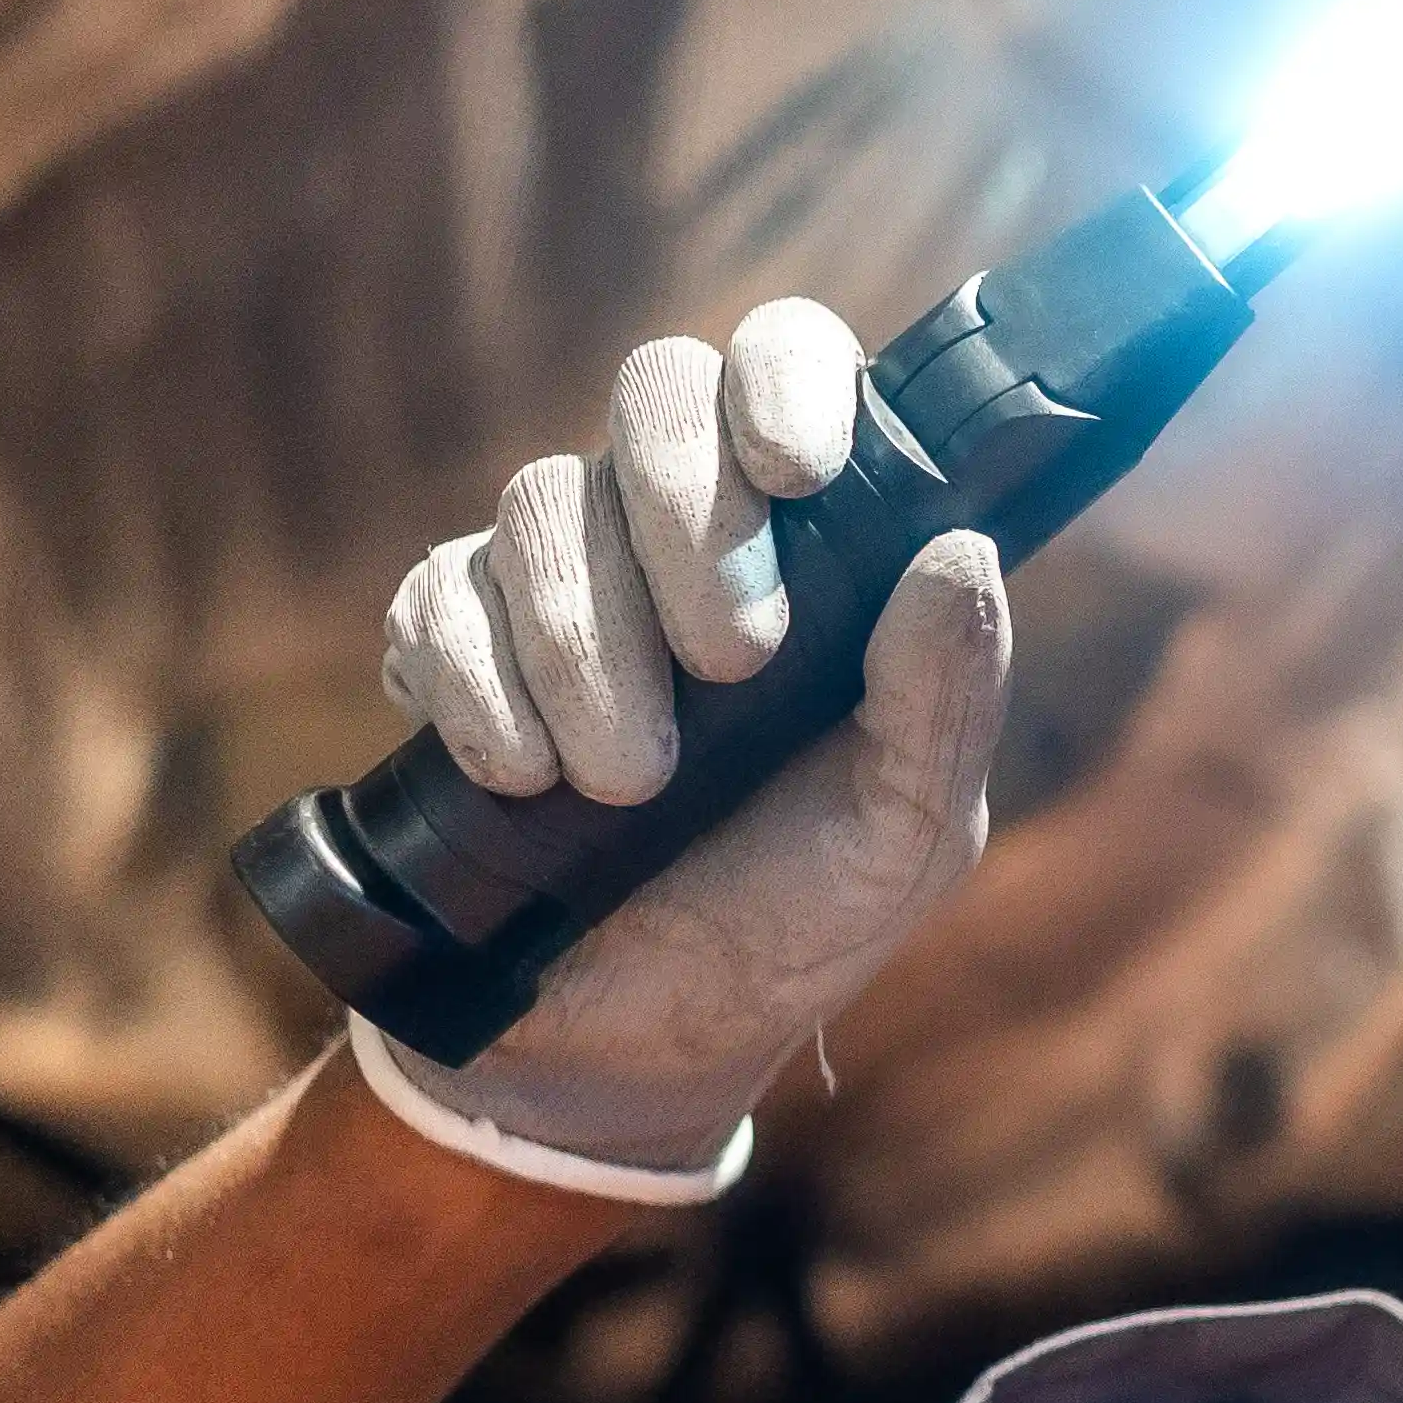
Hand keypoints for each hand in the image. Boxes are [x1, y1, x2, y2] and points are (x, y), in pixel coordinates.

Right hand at [359, 303, 1007, 1189]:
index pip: (787, 360)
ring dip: (588, 644)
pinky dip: (482, 690)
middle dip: (688, 513)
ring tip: (630, 781)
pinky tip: (523, 776)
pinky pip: (441, 598)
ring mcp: (558, 576)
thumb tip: (961, 551)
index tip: (799, 468)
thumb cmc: (794, 915)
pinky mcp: (452, 643)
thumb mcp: (907, 831)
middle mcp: (680, 525)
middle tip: (733, 661)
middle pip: (655, 394)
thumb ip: (944, 697)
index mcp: (810, 538)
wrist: (640, 1043)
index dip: (784, 378)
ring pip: (543, 504)